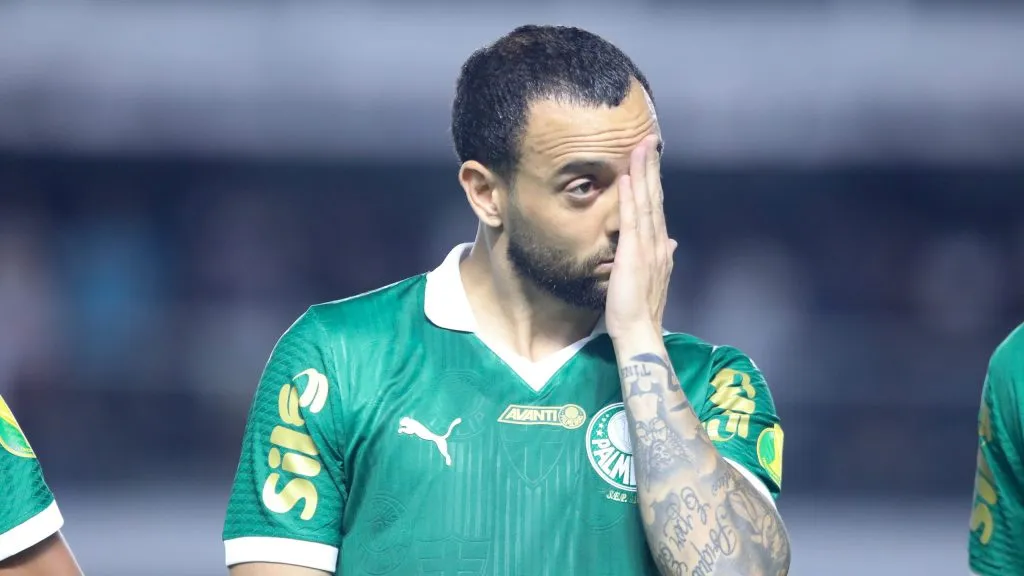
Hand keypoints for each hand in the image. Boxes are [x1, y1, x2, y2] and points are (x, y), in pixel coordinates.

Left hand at [605, 135, 676, 339]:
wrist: (640, 330)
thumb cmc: (641, 308)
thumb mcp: (654, 278)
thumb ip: (662, 256)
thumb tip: (671, 241)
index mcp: (660, 247)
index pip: (656, 207)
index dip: (654, 181)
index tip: (650, 158)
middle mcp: (658, 242)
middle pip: (654, 198)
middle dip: (651, 168)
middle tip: (649, 140)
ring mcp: (647, 246)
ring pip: (645, 202)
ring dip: (642, 174)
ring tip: (640, 148)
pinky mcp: (633, 254)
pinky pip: (631, 220)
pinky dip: (629, 197)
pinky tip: (626, 178)